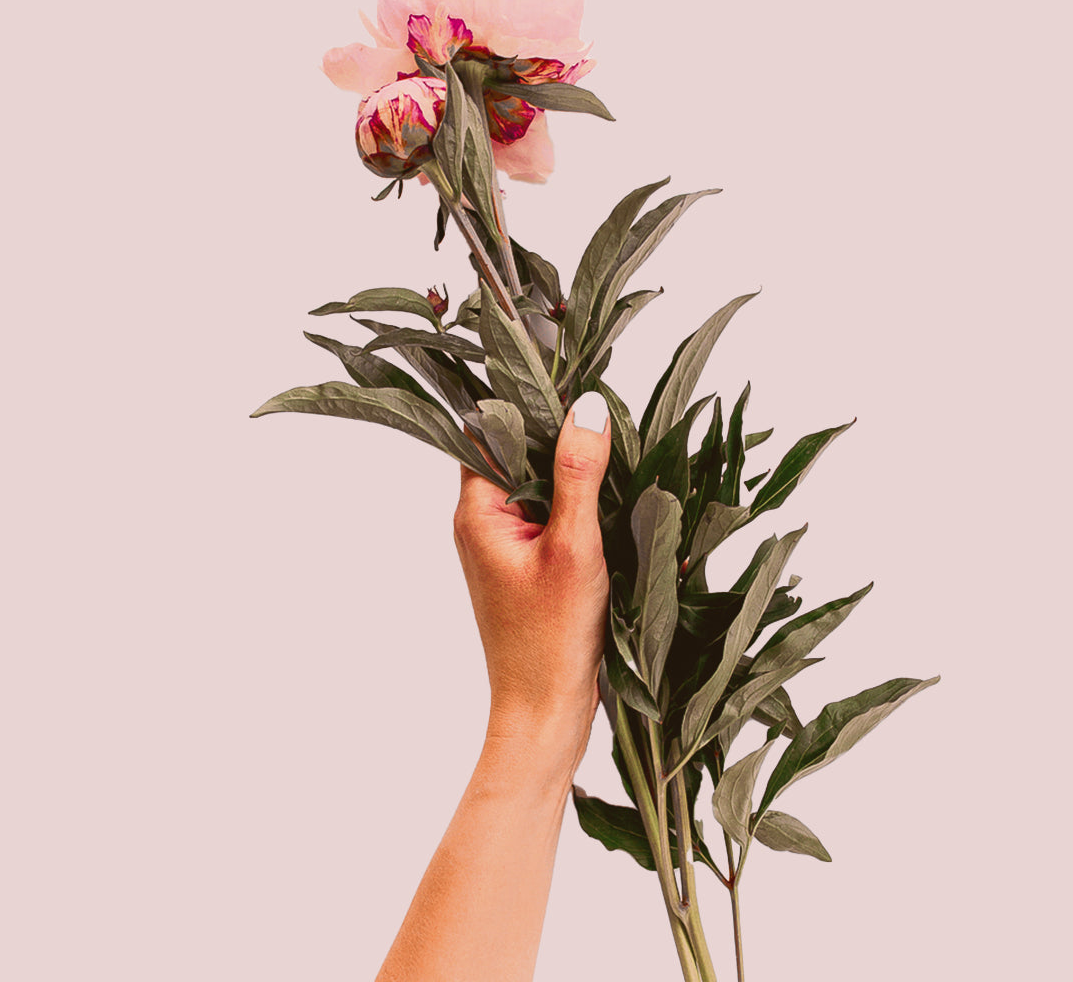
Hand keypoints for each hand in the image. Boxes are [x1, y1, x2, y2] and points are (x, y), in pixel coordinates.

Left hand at [453, 391, 611, 752]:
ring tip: (620, 462)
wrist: (545, 712)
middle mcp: (482, 525)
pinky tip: (617, 508)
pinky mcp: (529, 568)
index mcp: (477, 514)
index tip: (572, 385)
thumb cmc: (552, 639)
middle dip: (560, 440)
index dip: (527, 405)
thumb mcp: (573, 546)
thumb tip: (586, 406)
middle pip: (516, 457)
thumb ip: (578, 474)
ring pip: (538, 488)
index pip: (489, 434)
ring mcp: (505, 548)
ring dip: (575, 477)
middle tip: (607, 423)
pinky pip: (551, 519)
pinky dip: (580, 510)